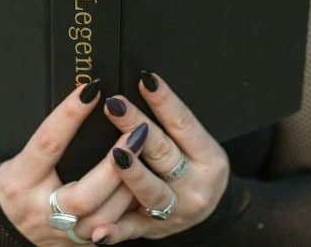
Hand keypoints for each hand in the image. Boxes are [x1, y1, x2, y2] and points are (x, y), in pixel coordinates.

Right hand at [0, 79, 150, 244]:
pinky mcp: (80, 244)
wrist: (4, 226)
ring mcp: (63, 233)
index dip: (70, 116)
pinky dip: (131, 208)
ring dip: (131, 186)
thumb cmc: (18, 183)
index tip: (91, 90)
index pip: (48, 144)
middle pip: (84, 195)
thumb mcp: (23, 157)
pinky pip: (112, 231)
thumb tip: (85, 99)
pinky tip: (145, 186)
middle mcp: (41, 210)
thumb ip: (52, 137)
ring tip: (147, 158)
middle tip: (138, 132)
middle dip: (116, 166)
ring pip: (104, 218)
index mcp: (22, 179)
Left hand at [92, 71, 230, 243]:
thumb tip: (143, 84)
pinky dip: (115, 231)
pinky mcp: (153, 229)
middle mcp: (195, 185)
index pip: (184, 123)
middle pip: (164, 152)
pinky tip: (100, 230)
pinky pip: (131, 229)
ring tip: (116, 156)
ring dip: (132, 174)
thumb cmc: (195, 167)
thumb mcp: (196, 144)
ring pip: (151, 191)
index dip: (165, 101)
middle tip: (115, 105)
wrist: (210, 212)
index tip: (145, 80)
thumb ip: (171, 123)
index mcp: (208, 157)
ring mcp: (175, 210)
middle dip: (137, 127)